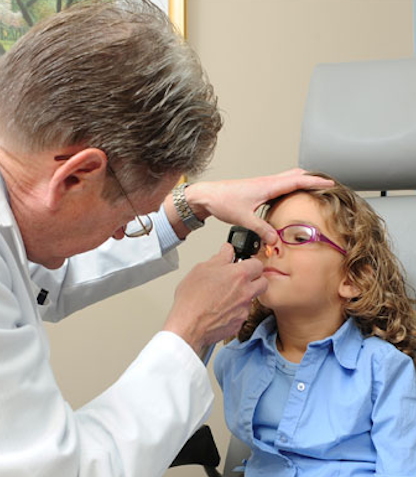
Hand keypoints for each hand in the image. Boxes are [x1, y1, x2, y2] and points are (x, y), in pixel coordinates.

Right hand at [163, 243, 267, 354]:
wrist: (187, 326)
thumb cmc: (192, 298)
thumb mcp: (201, 269)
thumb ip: (219, 258)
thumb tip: (226, 250)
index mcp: (239, 275)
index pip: (257, 264)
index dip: (250, 263)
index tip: (243, 264)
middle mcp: (246, 292)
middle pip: (263, 282)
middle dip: (255, 279)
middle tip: (241, 279)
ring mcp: (244, 309)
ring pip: (252, 299)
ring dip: (243, 295)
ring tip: (224, 295)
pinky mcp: (239, 323)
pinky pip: (242, 313)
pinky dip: (234, 310)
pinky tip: (220, 308)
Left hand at [187, 168, 333, 244]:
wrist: (207, 195)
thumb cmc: (222, 201)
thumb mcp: (244, 218)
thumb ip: (261, 230)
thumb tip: (275, 240)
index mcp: (267, 186)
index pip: (297, 181)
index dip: (315, 181)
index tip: (330, 182)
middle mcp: (266, 182)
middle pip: (295, 175)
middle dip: (312, 178)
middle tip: (326, 183)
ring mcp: (262, 184)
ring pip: (287, 178)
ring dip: (301, 180)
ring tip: (313, 187)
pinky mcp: (257, 189)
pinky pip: (279, 184)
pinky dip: (290, 185)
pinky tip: (289, 194)